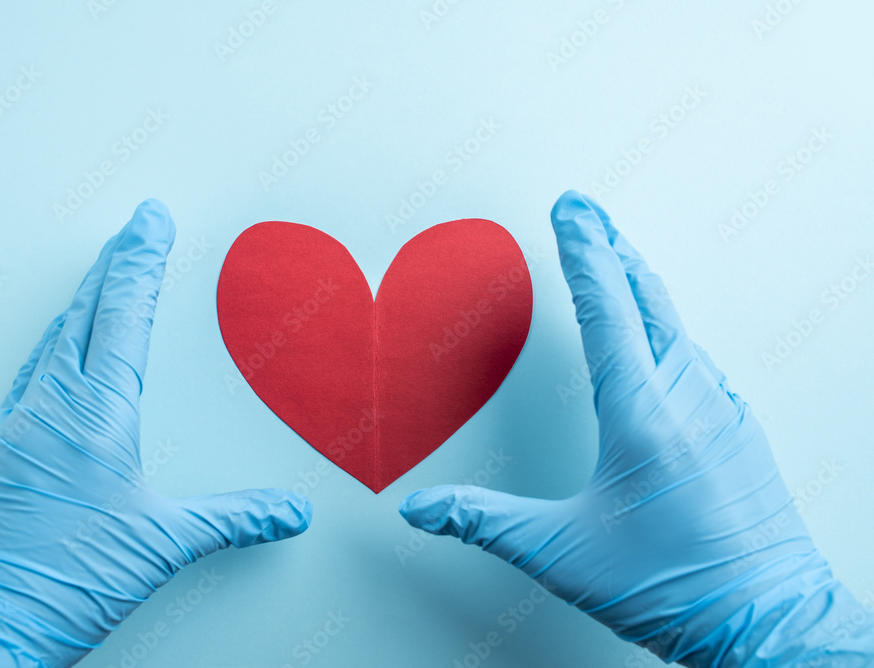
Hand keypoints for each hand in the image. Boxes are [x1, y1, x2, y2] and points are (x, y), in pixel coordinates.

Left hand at [0, 201, 311, 666]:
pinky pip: (31, 374)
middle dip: (115, 263)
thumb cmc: (61, 583)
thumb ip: (233, 519)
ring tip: (100, 275)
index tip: (152, 221)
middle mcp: (50, 410)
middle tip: (133, 227)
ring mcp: (18, 426)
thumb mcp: (161, 544)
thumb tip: (287, 512)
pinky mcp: (1, 451)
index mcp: (95, 417)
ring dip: (82, 299)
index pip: (125, 317)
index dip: (142, 262)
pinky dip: (53, 344)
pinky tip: (58, 352)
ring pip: (53, 340)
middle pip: (84, 313)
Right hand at [400, 191, 873, 666]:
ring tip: (617, 258)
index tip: (570, 211)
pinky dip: (668, 325)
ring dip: (640, 283)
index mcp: (642, 413)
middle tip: (588, 210)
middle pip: (647, 298)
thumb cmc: (675, 586)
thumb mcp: (562, 552)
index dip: (582, 252)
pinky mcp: (739, 429)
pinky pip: (698, 355)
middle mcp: (688, 397)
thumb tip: (424, 510)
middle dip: (611, 246)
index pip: (605, 309)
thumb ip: (484, 522)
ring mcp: (722, 409)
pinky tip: (661, 335)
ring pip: (676, 324)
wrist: (771, 622)